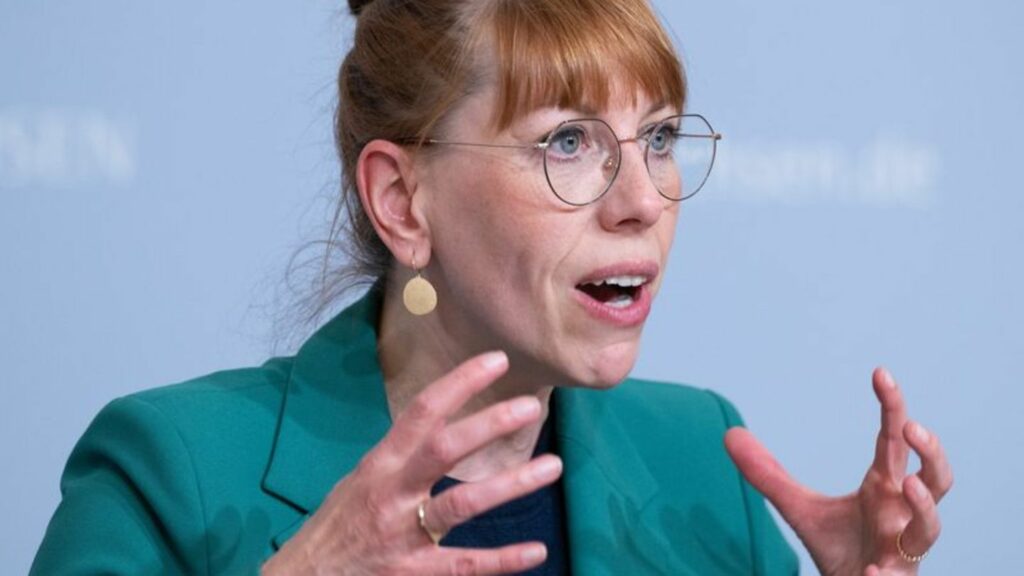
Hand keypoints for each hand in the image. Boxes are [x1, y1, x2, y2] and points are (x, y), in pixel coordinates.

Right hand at [262, 351, 561, 575]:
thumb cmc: (338, 527)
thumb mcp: (362, 480)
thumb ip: (401, 457)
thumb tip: (442, 421)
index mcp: (380, 464)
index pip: (422, 411)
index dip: (460, 382)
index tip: (497, 360)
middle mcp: (392, 493)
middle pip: (444, 449)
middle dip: (488, 424)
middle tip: (529, 406)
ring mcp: (403, 534)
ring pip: (462, 503)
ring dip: (511, 484)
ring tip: (551, 466)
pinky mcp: (412, 573)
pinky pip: (465, 564)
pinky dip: (503, 559)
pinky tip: (537, 550)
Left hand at [725, 368, 952, 574]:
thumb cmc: (841, 546)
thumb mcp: (798, 507)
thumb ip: (767, 474)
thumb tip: (730, 434)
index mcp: (883, 487)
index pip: (894, 440)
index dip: (892, 407)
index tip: (880, 373)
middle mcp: (902, 513)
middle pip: (937, 478)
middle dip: (931, 452)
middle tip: (910, 426)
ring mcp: (903, 549)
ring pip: (931, 526)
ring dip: (924, 506)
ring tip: (906, 484)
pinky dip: (883, 575)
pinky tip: (869, 570)